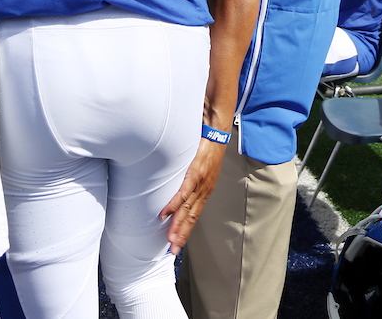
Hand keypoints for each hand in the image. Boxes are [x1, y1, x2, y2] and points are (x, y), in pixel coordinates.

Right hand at [159, 137, 227, 253]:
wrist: (216, 130)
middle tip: (173, 251)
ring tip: (170, 240)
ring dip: (177, 225)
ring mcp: (200, 182)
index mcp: (205, 189)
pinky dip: (174, 205)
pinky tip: (165, 215)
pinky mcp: (195, 172)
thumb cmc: (207, 146)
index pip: (195, 214)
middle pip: (191, 217)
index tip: (178, 244)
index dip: (187, 230)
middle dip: (182, 235)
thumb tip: (181, 188)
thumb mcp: (201, 167)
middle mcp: (204, 189)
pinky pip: (183, 192)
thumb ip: (192, 179)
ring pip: (187, 209)